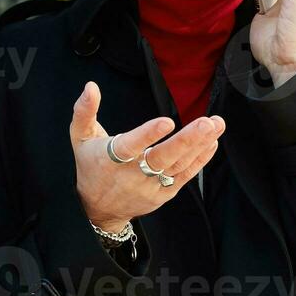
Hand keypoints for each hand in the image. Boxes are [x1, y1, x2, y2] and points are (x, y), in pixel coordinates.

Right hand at [68, 81, 225, 231]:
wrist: (97, 209)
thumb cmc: (90, 166)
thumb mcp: (79, 138)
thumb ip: (84, 111)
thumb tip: (91, 86)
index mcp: (110, 159)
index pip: (130, 146)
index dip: (148, 135)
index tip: (167, 121)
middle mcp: (132, 175)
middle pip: (161, 158)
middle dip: (186, 140)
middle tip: (206, 122)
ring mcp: (150, 186)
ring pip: (177, 166)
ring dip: (199, 145)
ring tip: (215, 125)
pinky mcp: (163, 193)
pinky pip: (184, 176)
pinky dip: (200, 160)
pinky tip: (212, 142)